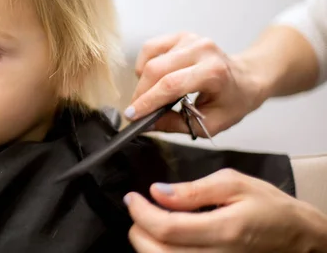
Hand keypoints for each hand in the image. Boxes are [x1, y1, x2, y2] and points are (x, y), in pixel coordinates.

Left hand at [124, 169, 326, 251]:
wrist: (296, 237)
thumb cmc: (269, 208)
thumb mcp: (233, 183)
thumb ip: (192, 189)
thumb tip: (158, 191)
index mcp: (224, 230)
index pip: (167, 229)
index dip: (141, 213)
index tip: (133, 198)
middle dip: (137, 230)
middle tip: (137, 210)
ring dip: (146, 244)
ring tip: (149, 223)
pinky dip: (162, 252)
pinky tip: (165, 238)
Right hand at [125, 32, 265, 135]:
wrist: (248, 78)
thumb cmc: (233, 102)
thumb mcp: (211, 123)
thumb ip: (176, 124)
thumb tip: (146, 124)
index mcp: (214, 72)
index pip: (171, 85)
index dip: (147, 100)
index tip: (131, 115)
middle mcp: (202, 50)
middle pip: (156, 70)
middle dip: (141, 93)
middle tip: (135, 111)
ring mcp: (191, 40)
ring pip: (151, 60)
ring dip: (143, 82)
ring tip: (149, 96)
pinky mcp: (181, 36)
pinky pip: (151, 48)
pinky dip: (145, 65)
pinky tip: (153, 78)